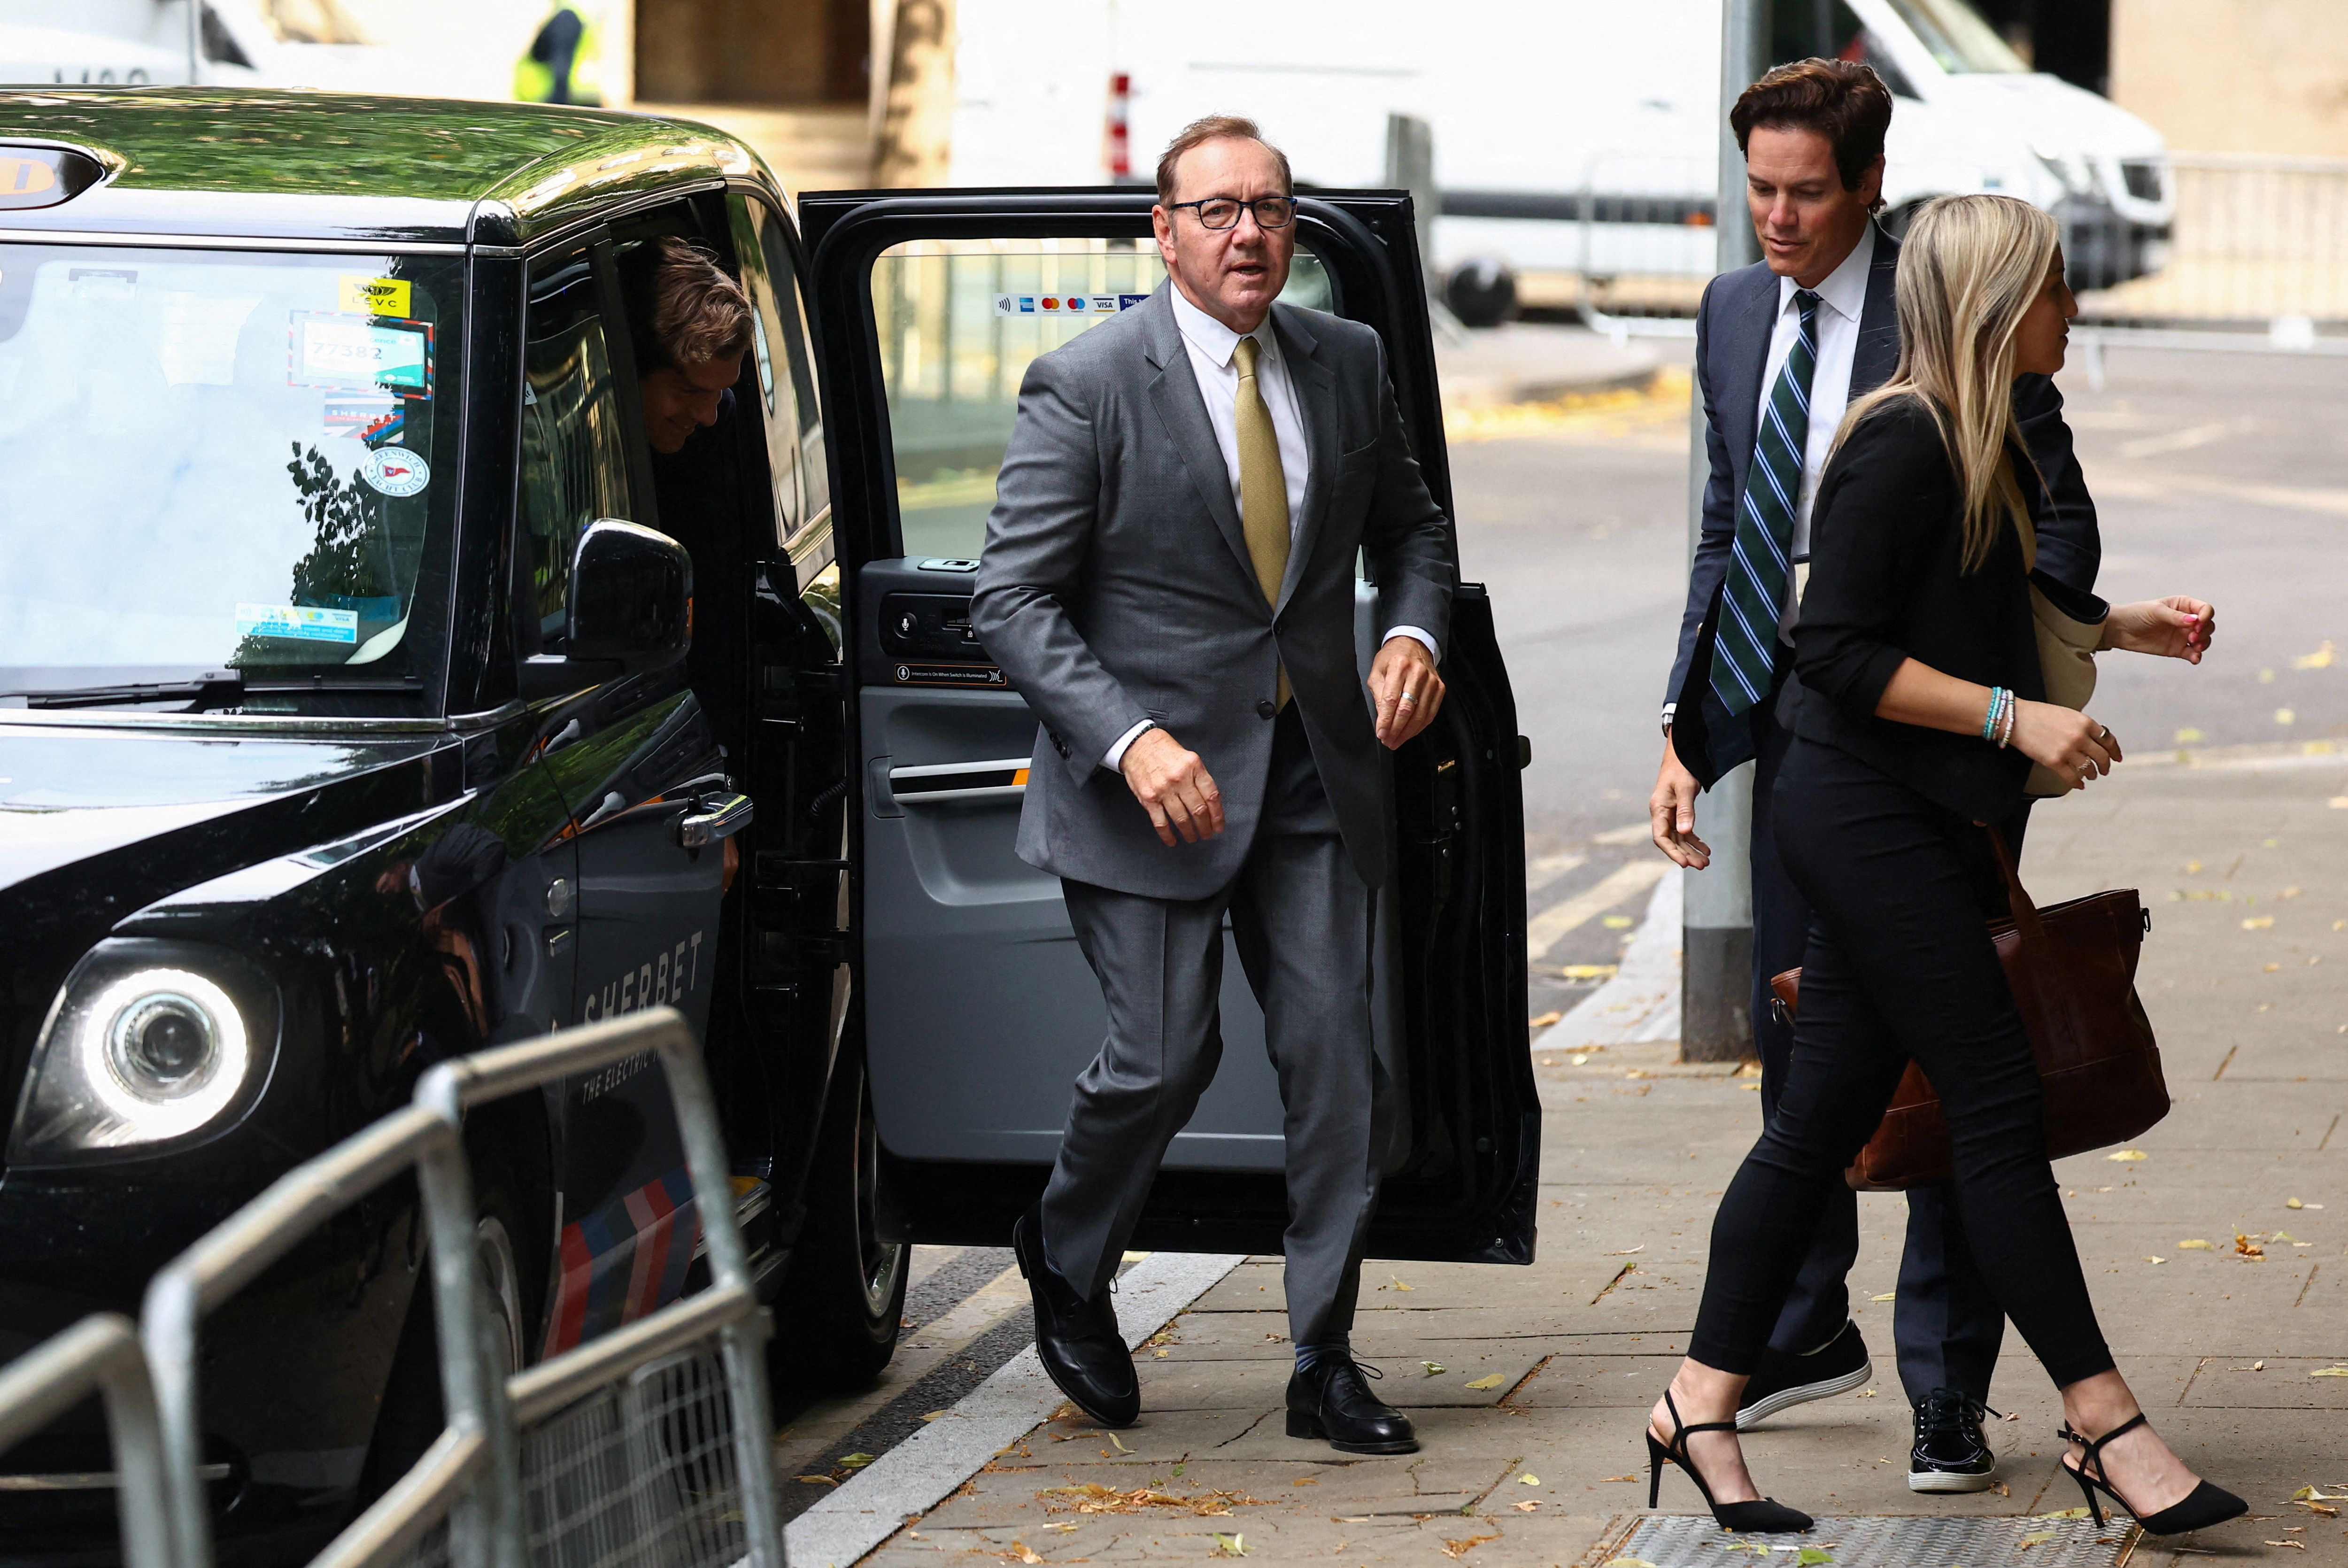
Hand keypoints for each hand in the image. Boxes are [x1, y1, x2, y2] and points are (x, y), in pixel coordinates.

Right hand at [1120, 726, 1224, 845]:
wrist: (1137, 744)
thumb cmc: (1164, 751)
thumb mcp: (1189, 757)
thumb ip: (1199, 778)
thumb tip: (1209, 803)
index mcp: (1194, 767)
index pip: (1212, 796)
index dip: (1218, 816)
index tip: (1219, 826)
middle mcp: (1180, 778)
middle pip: (1198, 810)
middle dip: (1205, 827)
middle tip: (1207, 834)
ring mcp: (1163, 790)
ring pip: (1181, 819)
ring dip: (1189, 832)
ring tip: (1192, 837)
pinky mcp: (1149, 798)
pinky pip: (1160, 822)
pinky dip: (1167, 835)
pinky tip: (1172, 841)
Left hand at [1369, 635, 1445, 748]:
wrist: (1413, 645)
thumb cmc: (1391, 659)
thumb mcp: (1377, 672)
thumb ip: (1378, 695)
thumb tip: (1382, 720)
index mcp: (1399, 665)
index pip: (1391, 699)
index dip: (1385, 720)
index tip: (1380, 733)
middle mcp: (1417, 672)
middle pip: (1407, 709)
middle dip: (1396, 730)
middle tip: (1388, 741)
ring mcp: (1431, 680)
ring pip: (1420, 714)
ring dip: (1407, 732)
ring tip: (1396, 741)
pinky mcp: (1440, 688)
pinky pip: (1430, 713)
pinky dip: (1419, 727)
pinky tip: (1409, 733)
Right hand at [1650, 736, 1710, 868]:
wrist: (1683, 752)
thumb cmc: (1681, 767)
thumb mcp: (1685, 788)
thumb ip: (1685, 810)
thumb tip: (1685, 831)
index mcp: (1658, 808)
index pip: (1661, 837)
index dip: (1672, 852)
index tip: (1684, 863)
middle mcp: (1662, 813)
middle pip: (1672, 841)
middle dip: (1685, 854)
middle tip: (1701, 866)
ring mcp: (1670, 813)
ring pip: (1679, 838)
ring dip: (1691, 850)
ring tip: (1705, 862)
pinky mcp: (1679, 811)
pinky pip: (1685, 830)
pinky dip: (1695, 840)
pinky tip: (1705, 848)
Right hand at [2011, 701, 2121, 785]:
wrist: (2015, 718)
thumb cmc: (2039, 714)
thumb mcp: (2068, 714)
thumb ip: (2083, 726)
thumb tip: (2095, 741)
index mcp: (2085, 722)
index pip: (2108, 740)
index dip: (2115, 751)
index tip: (2117, 758)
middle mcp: (2079, 737)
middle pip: (2101, 756)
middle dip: (2105, 766)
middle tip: (2105, 770)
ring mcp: (2067, 750)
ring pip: (2089, 768)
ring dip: (2092, 774)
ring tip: (2091, 776)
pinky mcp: (2054, 762)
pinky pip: (2072, 777)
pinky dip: (2077, 783)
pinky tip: (2079, 785)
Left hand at [2100, 596, 2214, 663]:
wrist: (2120, 630)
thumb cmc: (2136, 614)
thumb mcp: (2156, 611)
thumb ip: (2175, 617)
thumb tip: (2194, 621)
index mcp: (2184, 605)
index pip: (2205, 609)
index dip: (2206, 616)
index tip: (2197, 623)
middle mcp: (2186, 620)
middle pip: (2208, 625)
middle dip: (2205, 631)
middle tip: (2192, 637)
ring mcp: (2182, 635)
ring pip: (2204, 640)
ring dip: (2204, 644)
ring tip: (2194, 646)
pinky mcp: (2177, 649)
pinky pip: (2192, 654)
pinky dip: (2196, 656)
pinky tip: (2195, 658)